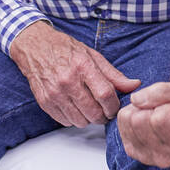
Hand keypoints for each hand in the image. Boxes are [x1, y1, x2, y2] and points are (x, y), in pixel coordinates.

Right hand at [9, 21, 140, 126]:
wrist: (35, 47)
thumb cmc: (65, 49)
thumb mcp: (93, 56)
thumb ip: (114, 74)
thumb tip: (134, 85)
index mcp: (83, 66)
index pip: (105, 95)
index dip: (114, 106)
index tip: (114, 107)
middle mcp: (68, 81)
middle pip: (94, 112)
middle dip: (103, 116)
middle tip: (104, 111)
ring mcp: (55, 93)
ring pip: (80, 121)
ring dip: (88, 119)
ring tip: (89, 108)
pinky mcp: (45, 102)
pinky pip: (65, 121)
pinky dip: (73, 118)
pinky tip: (75, 107)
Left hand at [116, 79, 169, 167]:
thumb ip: (162, 91)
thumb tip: (135, 100)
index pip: (160, 119)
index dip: (168, 105)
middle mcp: (166, 158)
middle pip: (139, 120)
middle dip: (153, 106)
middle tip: (168, 109)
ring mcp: (147, 157)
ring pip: (128, 119)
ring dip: (143, 108)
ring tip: (160, 113)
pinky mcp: (133, 151)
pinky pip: (122, 120)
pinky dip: (134, 111)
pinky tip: (149, 118)